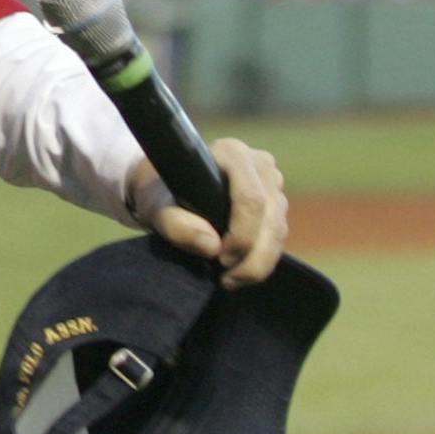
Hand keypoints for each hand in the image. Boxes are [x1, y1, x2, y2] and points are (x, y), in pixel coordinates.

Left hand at [127, 138, 288, 287]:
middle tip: (226, 280)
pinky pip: (278, 238)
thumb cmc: (160, 194)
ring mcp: (272, 184)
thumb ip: (175, 224)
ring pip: (278, 231)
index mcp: (232, 153)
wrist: (166, 192)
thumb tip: (212, 245)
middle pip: (271, 218)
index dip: (242, 235)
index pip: (251, 198)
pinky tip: (240, 273)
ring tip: (229, 280)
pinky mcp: (276, 205)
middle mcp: (259, 164)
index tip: (220, 258)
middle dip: (252, 257)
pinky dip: (263, 261)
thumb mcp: (156, 208)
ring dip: (259, 263)